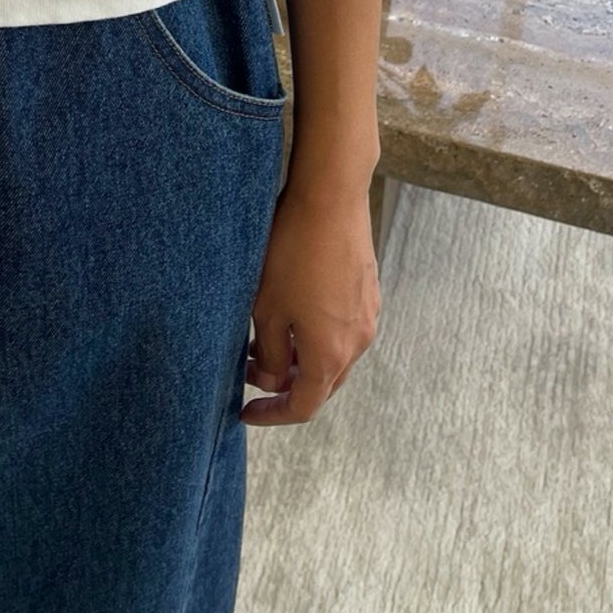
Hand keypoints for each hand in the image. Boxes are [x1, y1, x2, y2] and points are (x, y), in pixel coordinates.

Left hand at [241, 176, 380, 425]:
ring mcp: (367, 315)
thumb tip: (271, 380)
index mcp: (330, 355)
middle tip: (250, 372)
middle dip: (285, 385)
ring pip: (332, 354)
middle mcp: (357, 342)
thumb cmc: (293, 252)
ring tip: (264, 339)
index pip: (304, 406)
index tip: (245, 411)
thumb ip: (270, 355)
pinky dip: (316, 334)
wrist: (331, 197)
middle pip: (321, 384)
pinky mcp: (367, 291)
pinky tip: (292, 312)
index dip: (272, 414)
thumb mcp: (267, 309)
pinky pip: (342, 328)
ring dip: (300, 357)